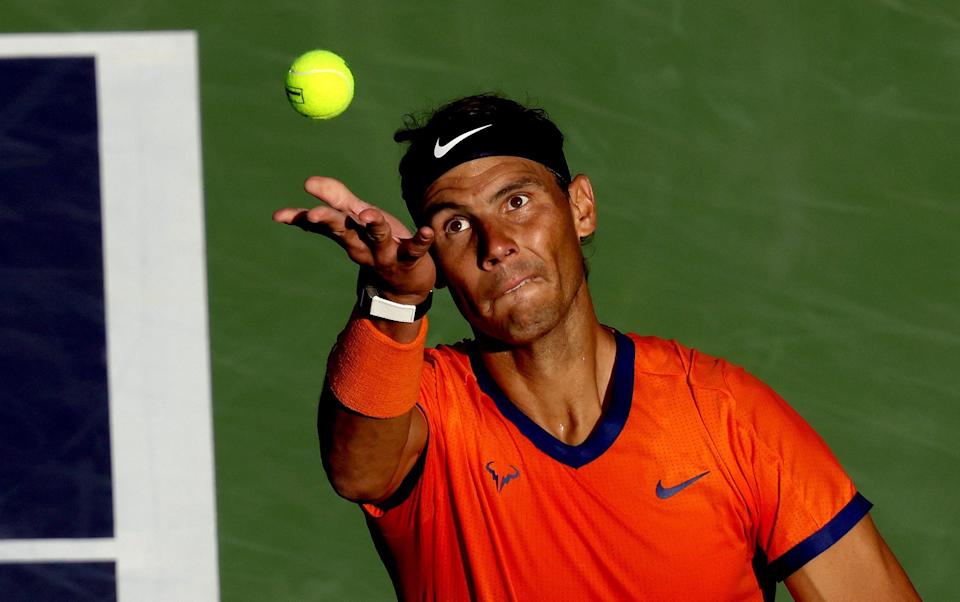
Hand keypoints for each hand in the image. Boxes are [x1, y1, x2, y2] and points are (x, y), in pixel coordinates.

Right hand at [273, 177, 435, 301]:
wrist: (405, 286)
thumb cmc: (378, 244)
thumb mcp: (357, 218)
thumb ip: (337, 198)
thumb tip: (307, 182)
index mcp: (348, 234)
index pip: (323, 222)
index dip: (303, 217)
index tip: (280, 216)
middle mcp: (362, 245)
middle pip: (344, 230)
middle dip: (329, 221)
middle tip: (314, 214)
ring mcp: (385, 254)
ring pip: (378, 238)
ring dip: (374, 226)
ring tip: (369, 214)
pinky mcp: (411, 260)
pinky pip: (415, 250)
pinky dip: (421, 241)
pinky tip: (427, 231)